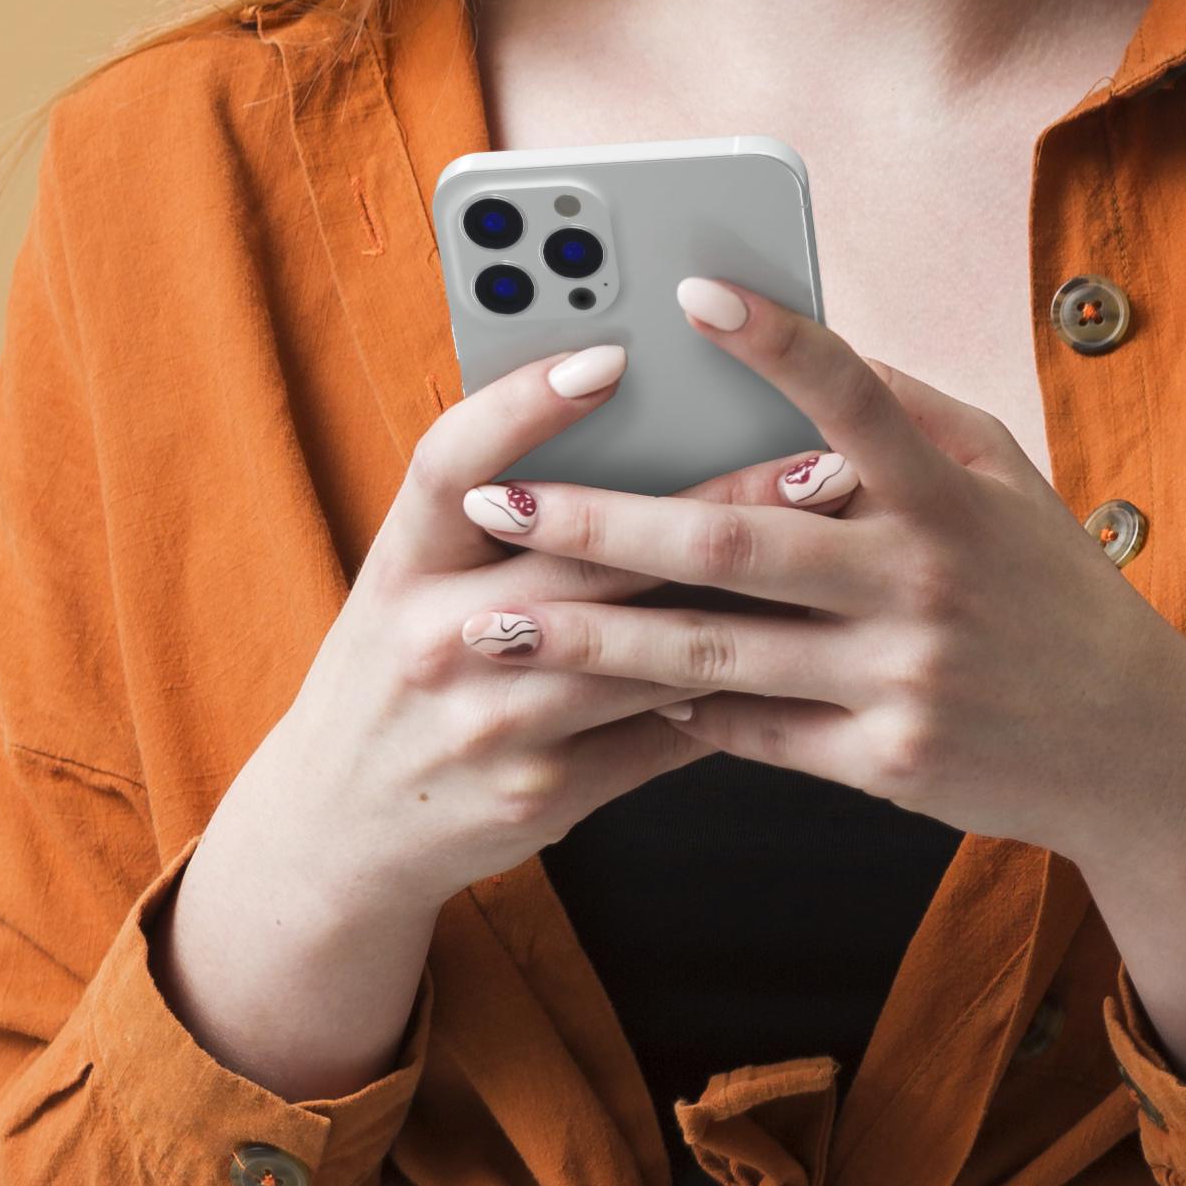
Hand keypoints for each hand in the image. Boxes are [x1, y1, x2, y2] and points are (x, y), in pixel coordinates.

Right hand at [158, 331, 860, 1100]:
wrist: (340, 831)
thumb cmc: (399, 668)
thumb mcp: (408, 580)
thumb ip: (487, 512)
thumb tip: (622, 407)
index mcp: (399, 565)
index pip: (452, 461)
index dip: (528, 403)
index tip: (616, 354)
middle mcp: (436, 638)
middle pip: (592, 553)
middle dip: (720, 505)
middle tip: (822, 459)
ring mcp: (494, 724)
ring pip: (649, 647)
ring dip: (753, 599)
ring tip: (844, 550)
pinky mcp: (546, 793)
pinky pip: (663, 732)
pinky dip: (732, 688)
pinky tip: (803, 646)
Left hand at [446, 274, 1185, 878]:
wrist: (1135, 749)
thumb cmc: (1049, 587)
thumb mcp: (1004, 479)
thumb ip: (907, 412)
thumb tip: (809, 345)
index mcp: (949, 492)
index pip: (854, 396)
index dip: (775, 340)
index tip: (687, 292)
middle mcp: (924, 579)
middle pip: (734, 544)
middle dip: (601, 522)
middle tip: (498, 502)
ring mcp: (901, 678)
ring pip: (717, 654)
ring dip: (594, 637)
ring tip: (495, 622)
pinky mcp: (886, 763)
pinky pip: (753, 731)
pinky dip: (675, 709)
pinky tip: (598, 687)